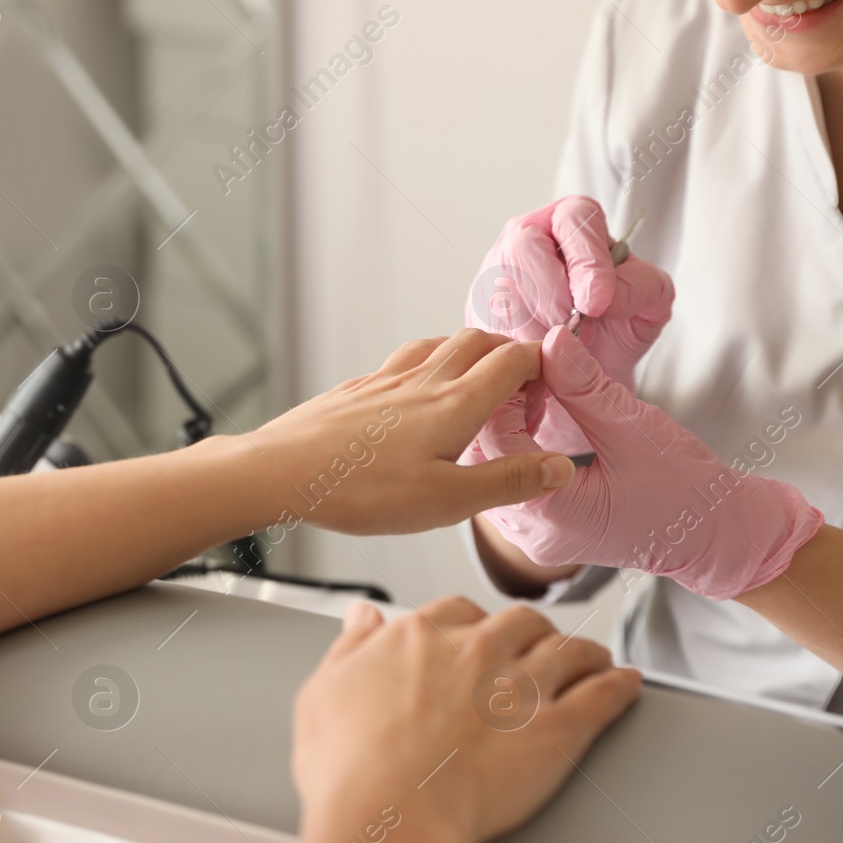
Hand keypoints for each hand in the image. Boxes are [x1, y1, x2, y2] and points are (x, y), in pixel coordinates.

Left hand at [244, 329, 577, 534]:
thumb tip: (561, 466)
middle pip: (479, 341)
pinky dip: (428, 364)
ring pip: (440, 344)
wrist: (281, 473)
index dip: (544, 365)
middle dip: (510, 353)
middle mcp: (422, 381)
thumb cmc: (359, 491)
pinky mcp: (357, 389)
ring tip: (477, 382)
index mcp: (454, 404)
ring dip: (469, 353)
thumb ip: (509, 480)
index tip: (555, 386)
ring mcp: (386, 380)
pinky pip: (403, 361)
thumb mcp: (449, 501)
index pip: (515, 360)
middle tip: (523, 384)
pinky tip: (417, 393)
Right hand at [291, 596, 640, 842]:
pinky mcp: (559, 728)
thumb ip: (349, 649)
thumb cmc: (350, 770)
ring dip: (582, 652)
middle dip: (529, 632)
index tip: (477, 637)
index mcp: (420, 638)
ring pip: (567, 650)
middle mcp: (477, 651)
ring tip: (592, 659)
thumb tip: (362, 618)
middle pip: (519, 623)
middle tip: (534, 647)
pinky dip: (619, 685)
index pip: (457, 612)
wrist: (391, 818)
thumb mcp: (323, 694)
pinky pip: (602, 695)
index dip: (471, 625)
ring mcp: (522, 686)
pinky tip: (627, 683)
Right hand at [466, 196, 673, 455]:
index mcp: (574, 224)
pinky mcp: (475, 310)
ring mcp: (494, 271)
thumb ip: (642, 287)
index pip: (574, 218)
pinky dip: (511, 351)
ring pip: (499, 287)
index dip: (586, 258)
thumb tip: (601, 296)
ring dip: (531, 327)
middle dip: (549, 293)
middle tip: (570, 328)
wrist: (589, 376)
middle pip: (523, 246)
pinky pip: (483, 325)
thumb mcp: (650, 305)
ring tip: (558, 353)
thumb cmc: (617, 329)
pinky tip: (534, 366)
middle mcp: (528, 238)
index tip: (596, 303)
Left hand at [477, 326, 822, 599]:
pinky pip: (507, 485)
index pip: (496, 441)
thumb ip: (586, 386)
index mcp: (551, 512)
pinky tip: (532, 420)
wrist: (712, 534)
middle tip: (524, 369)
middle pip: (484, 459)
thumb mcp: (633, 427)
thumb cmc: (684, 489)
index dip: (505, 392)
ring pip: (490, 472)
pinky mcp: (541, 531)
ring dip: (502, 426)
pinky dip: (512, 448)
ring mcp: (534, 537)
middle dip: (497, 407)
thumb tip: (551, 341)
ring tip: (531, 390)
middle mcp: (532, 533)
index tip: (527, 359)